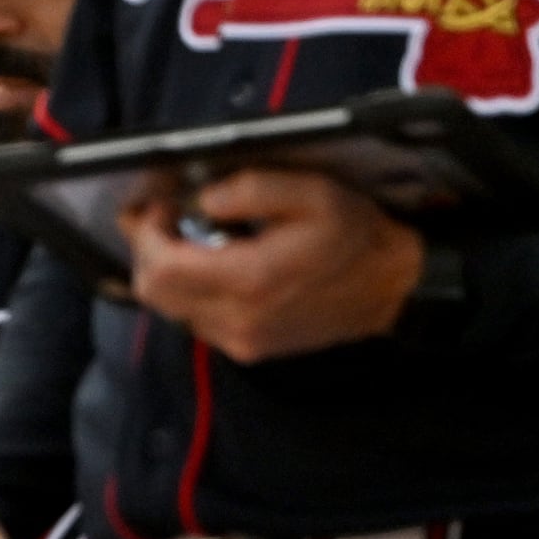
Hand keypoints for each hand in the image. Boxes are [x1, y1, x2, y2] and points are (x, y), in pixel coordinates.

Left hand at [120, 166, 423, 364]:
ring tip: (195, 237)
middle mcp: (238, 321)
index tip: (159, 206)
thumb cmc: (355, 235)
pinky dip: (192, 290)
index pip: (160, 269)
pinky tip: (218, 264)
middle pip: (154, 293)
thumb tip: (200, 200)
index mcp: (249, 281)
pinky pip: (196, 320)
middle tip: (167, 218)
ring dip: (170, 270)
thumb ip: (250, 190)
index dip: (146, 234)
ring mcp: (242, 341)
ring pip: (171, 308)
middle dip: (149, 251)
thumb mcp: (312, 193)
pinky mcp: (249, 349)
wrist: (392, 288)